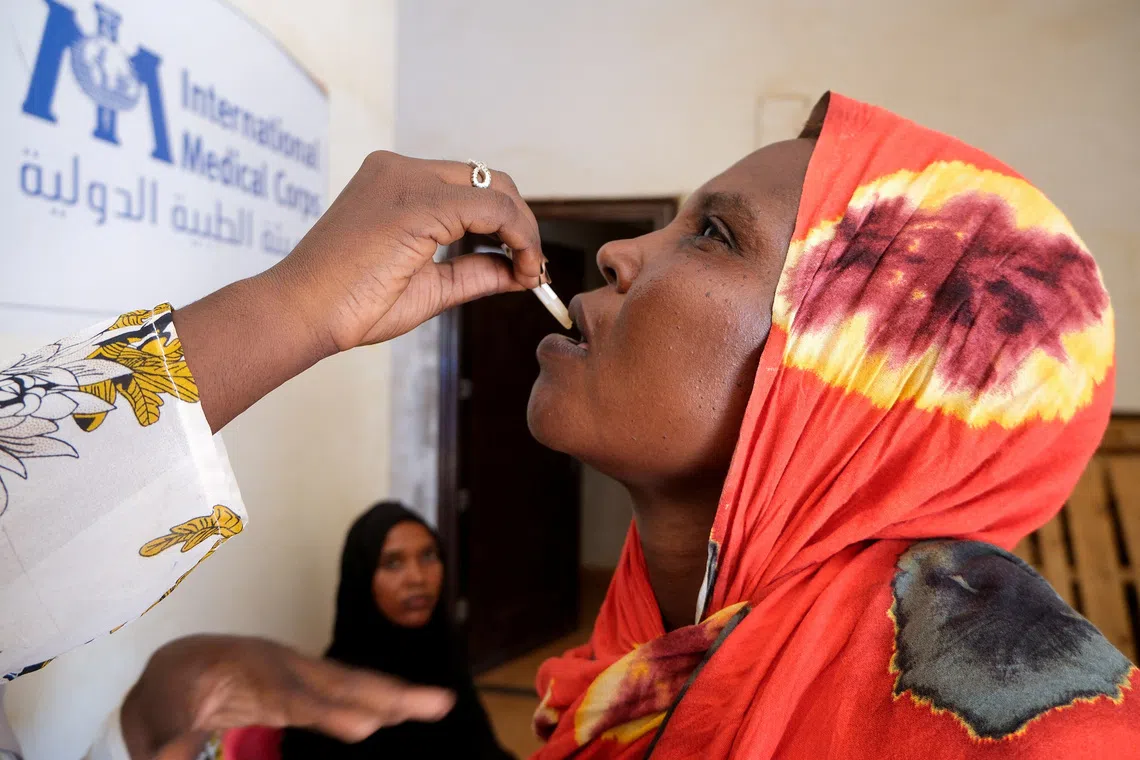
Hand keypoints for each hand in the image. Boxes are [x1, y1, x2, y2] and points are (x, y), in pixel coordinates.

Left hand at [120, 634, 453, 759]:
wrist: (177, 664)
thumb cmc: (167, 693)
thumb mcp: (158, 720)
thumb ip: (168, 743)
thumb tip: (169, 758)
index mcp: (247, 672)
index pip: (296, 697)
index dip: (331, 713)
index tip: (367, 729)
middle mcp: (282, 666)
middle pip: (341, 681)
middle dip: (387, 693)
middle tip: (436, 703)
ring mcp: (299, 672)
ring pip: (353, 682)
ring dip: (396, 695)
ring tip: (438, 704)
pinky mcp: (307, 685)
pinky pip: (348, 691)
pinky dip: (379, 699)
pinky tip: (403, 710)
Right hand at [277, 152, 546, 350]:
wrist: (303, 314)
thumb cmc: (351, 305)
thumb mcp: (429, 286)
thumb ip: (473, 272)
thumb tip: (518, 270)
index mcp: (395, 182)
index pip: (470, 188)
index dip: (508, 224)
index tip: (524, 265)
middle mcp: (401, 170)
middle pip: (489, 181)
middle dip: (521, 224)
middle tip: (532, 269)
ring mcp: (407, 180)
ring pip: (495, 190)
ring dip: (524, 231)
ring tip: (529, 273)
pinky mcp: (417, 202)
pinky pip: (490, 209)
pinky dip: (518, 236)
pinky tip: (521, 269)